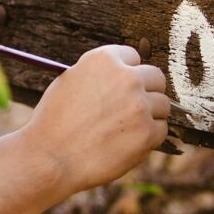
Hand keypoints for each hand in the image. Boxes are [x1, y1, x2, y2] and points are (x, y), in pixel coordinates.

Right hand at [26, 44, 169, 195]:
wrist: (50, 158)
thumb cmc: (54, 122)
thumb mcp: (70, 82)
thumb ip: (98, 74)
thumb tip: (120, 74)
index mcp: (104, 60)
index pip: (133, 56)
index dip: (127, 72)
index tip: (123, 85)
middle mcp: (126, 78)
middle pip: (155, 77)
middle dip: (146, 90)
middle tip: (132, 107)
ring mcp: (139, 105)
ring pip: (163, 105)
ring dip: (149, 115)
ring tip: (126, 129)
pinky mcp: (147, 132)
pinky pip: (161, 130)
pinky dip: (149, 137)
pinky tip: (127, 143)